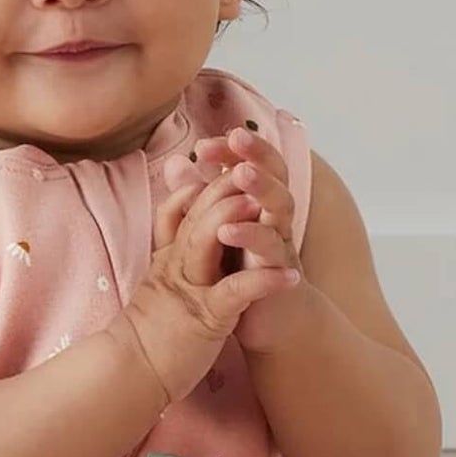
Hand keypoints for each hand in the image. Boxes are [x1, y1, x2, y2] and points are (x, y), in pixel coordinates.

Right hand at [118, 156, 302, 403]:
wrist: (127, 376)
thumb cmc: (146, 340)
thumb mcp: (153, 290)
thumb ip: (164, 263)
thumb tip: (175, 245)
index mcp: (167, 260)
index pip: (180, 210)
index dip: (202, 186)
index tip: (224, 168)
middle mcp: (175, 267)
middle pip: (196, 215)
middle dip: (224, 188)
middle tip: (251, 169)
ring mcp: (188, 289)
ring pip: (207, 240)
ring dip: (237, 219)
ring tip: (265, 205)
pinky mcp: (204, 318)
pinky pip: (236, 292)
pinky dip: (265, 281)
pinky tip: (291, 277)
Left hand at [163, 125, 307, 355]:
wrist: (273, 321)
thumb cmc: (242, 273)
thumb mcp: (216, 231)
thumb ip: (198, 197)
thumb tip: (174, 164)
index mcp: (258, 203)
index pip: (250, 162)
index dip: (230, 150)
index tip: (203, 144)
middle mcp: (274, 215)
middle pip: (275, 172)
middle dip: (256, 152)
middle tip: (237, 135)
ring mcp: (280, 240)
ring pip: (281, 204)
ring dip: (262, 186)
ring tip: (240, 173)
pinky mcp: (280, 271)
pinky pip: (271, 248)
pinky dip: (253, 236)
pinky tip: (229, 229)